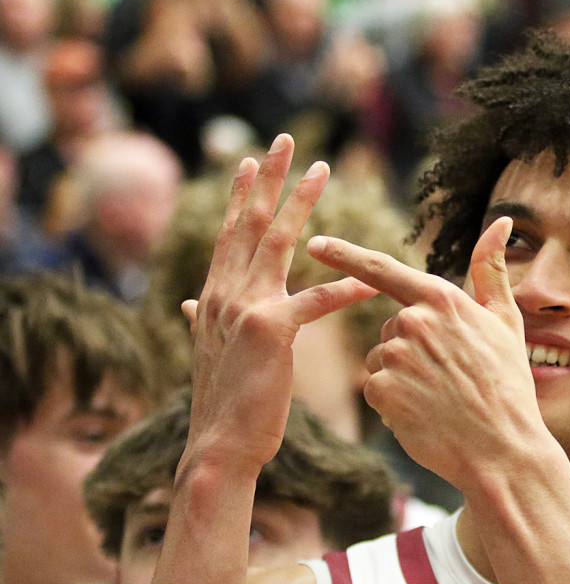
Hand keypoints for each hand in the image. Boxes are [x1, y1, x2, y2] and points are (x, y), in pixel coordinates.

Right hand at [181, 134, 376, 479]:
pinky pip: (315, 300)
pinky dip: (343, 285)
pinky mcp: (272, 331)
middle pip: (251, 223)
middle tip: (286, 139)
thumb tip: (186, 304)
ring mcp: (245, 308)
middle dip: (269, 178)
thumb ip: (199, 321)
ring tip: (320, 170)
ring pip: (278, 243)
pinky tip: (368, 276)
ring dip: (301, 202)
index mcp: (213, 296)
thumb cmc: (225, 402)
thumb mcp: (208, 352)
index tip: (252, 160)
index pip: (230, 234)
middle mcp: (224, 294)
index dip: (242, 195)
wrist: (220, 444)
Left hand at [309, 216, 556, 492]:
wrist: (503, 450)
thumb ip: (492, 270)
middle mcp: (414, 321)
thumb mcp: (506, 322)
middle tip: (451, 379)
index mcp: (442, 298)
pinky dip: (394, 404)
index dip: (344, 255)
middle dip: (411, 350)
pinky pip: (375, 389)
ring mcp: (396, 356)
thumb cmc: (509, 386)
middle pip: (391, 328)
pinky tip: (425, 416)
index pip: (383, 269)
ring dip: (403, 379)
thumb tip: (501, 222)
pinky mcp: (381, 390)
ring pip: (382, 360)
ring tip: (441, 400)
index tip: (315, 243)